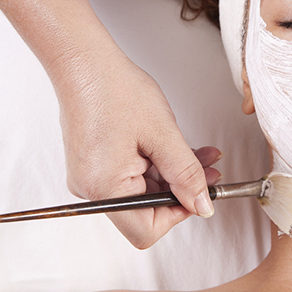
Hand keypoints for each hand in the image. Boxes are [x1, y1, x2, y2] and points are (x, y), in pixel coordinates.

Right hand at [60, 51, 220, 248]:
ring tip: (200, 154)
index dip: (179, 214)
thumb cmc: (115, 90)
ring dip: (173, 174)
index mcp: (105, 188)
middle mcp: (92, 189)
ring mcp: (92, 176)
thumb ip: (186, 174)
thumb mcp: (163, 134)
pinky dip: (157, 164)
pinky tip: (177, 148)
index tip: (200, 194)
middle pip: (146, 208)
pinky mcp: (95, 164)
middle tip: (209, 171)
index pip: (146, 230)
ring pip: (144, 189)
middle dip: (182, 189)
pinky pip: (132, 174)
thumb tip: (202, 206)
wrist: (83, 62)